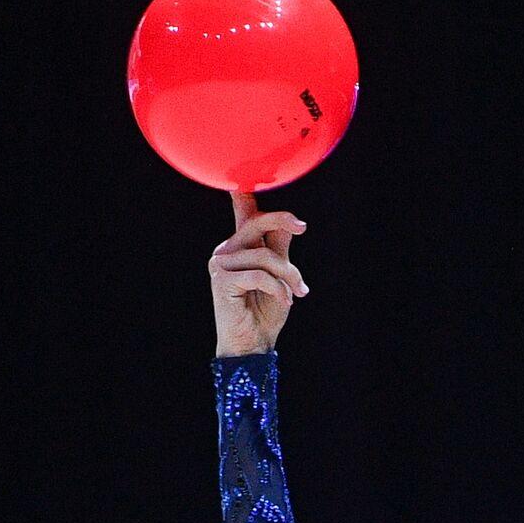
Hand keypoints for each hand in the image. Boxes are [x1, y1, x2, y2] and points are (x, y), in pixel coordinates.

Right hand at [209, 191, 309, 357]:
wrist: (254, 344)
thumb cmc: (266, 310)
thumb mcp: (281, 275)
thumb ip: (281, 249)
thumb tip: (292, 224)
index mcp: (240, 245)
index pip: (244, 212)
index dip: (247, 193)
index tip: (250, 178)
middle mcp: (226, 250)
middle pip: (256, 222)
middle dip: (283, 222)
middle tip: (303, 227)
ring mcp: (220, 264)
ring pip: (265, 255)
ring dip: (289, 276)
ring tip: (298, 292)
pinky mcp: (221, 280)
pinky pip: (260, 274)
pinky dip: (279, 288)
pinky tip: (286, 301)